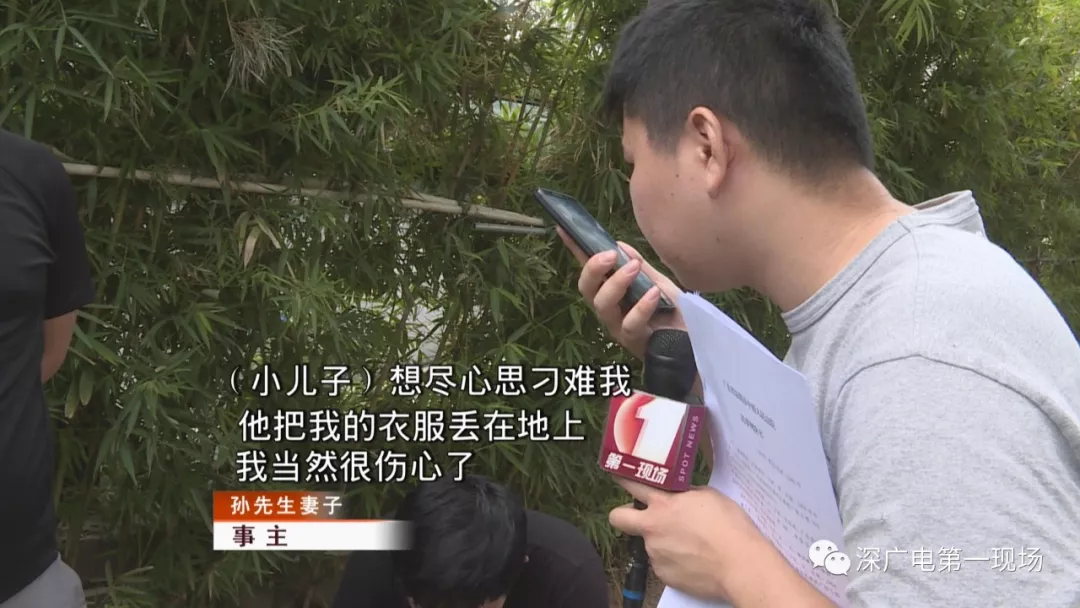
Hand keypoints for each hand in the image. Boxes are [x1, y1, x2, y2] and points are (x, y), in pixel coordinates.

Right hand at [557, 227, 685, 359]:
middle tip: (610, 255)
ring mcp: (618, 327)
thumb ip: (639, 266)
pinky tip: (652, 293)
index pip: (589, 269)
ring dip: (616, 283)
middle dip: (593, 269)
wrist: (693, 342)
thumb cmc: (673, 312)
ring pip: (602, 305)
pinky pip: (630, 323)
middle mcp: (609, 309)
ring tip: (634, 268)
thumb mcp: (657, 282)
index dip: (575, 250)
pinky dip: (641, 306)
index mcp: (611, 292)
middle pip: (586, 288)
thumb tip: (618, 245)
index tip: (564, 229)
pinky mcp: (634, 341)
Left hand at [608, 478, 833, 606]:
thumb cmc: (730, 527)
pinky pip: (663, 564)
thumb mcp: (708, 496)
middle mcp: (652, 528)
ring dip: (662, 541)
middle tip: (642, 516)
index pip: (632, 484)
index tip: (619, 474)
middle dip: (624, 514)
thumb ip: (685, 495)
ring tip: (690, 545)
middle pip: (619, 518)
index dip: (623, 477)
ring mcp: (656, 554)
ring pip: (649, 543)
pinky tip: (694, 560)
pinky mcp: (664, 575)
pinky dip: (674, 561)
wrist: (741, 566)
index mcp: (664, 504)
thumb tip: (679, 497)